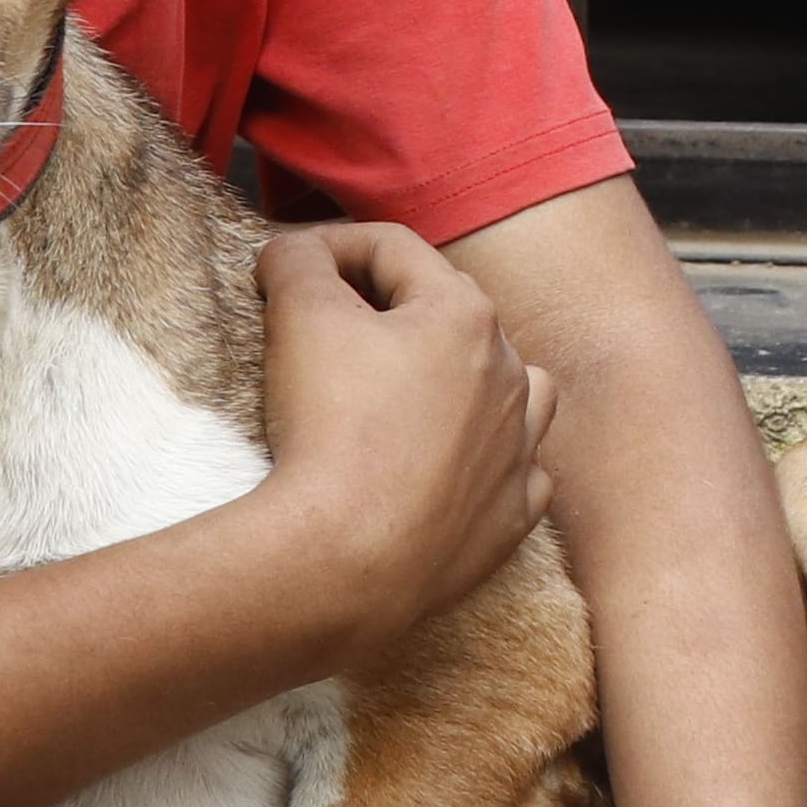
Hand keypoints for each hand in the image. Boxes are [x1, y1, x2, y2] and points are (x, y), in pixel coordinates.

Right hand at [243, 224, 553, 656]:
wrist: (347, 560)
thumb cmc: (330, 429)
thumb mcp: (300, 318)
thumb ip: (298, 262)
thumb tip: (295, 251)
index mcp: (465, 316)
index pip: (394, 250)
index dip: (331, 246)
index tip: (287, 267)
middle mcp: (511, 374)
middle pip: (450, 312)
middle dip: (391, 306)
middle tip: (329, 323)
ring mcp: (519, 449)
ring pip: (513, 387)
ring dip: (468, 376)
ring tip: (417, 387)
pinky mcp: (512, 515)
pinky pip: (515, 469)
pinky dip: (486, 458)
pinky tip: (449, 465)